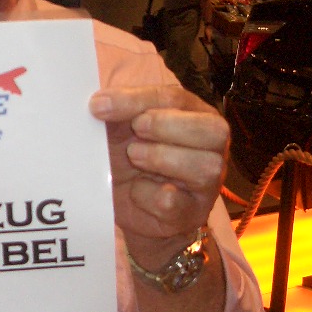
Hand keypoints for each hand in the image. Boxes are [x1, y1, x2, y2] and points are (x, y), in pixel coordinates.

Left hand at [89, 84, 227, 243]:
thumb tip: (99, 102)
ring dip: (161, 158)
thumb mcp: (122, 130)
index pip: (176, 98)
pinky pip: (174, 202)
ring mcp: (208, 184)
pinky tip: (136, 190)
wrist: (127, 205)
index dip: (137, 100)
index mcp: (196, 115)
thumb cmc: (131, 159)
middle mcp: (211, 148)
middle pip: (213, 129)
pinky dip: (147, 194)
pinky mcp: (191, 214)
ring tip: (134, 157)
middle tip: (135, 129)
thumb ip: (118, 112)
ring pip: (205, 167)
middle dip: (166, 125)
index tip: (99, 105)